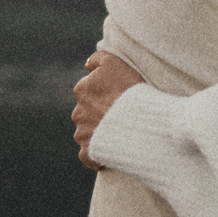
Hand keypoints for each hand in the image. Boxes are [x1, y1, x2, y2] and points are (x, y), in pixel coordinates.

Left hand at [70, 49, 144, 168]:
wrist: (139, 120)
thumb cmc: (131, 90)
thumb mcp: (116, 63)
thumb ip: (98, 59)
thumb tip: (87, 65)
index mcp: (82, 90)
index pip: (89, 90)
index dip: (105, 93)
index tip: (120, 97)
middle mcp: (78, 111)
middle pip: (88, 112)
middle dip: (101, 114)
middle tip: (123, 115)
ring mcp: (82, 133)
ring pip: (88, 132)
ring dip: (100, 133)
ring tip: (122, 133)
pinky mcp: (89, 151)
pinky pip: (89, 156)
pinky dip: (96, 157)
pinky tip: (109, 155)